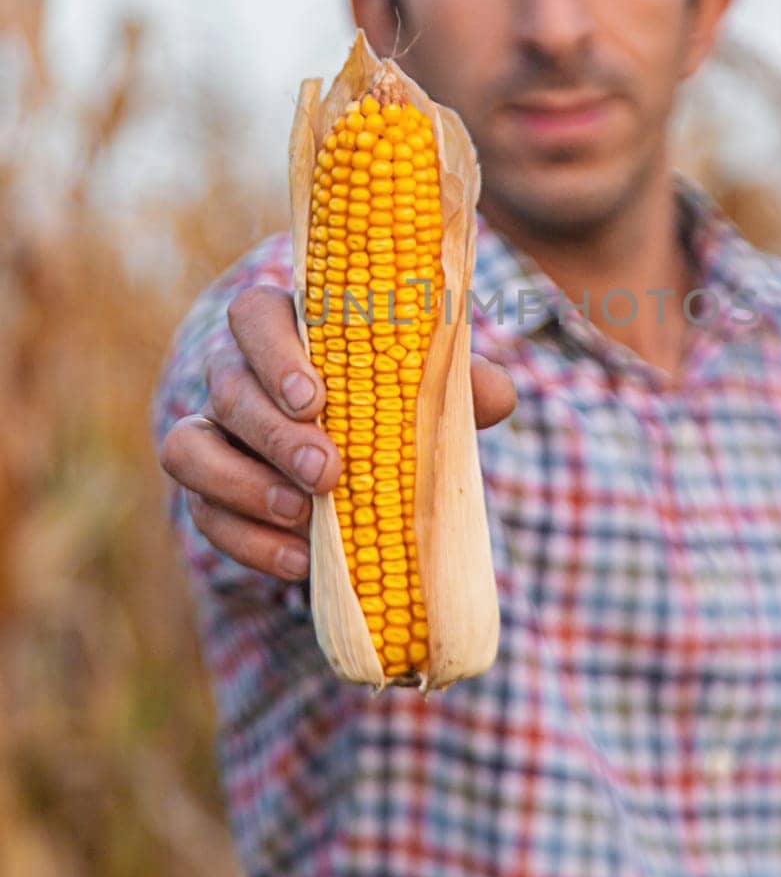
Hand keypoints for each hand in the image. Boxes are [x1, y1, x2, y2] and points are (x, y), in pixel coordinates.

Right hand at [158, 284, 516, 582]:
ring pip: (189, 450)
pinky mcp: (210, 492)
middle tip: (328, 471)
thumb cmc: (398, 401)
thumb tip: (497, 395)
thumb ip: (462, 384)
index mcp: (286, 327)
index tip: (317, 397)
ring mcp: (215, 433)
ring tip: (303, 515)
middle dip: (274, 433)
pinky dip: (247, 543)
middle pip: (226, 386)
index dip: (275, 353)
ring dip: (243, 486)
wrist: (370, 462)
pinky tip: (299, 560)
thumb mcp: (431, 388)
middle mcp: (237, 373)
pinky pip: (203, 514)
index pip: (255, 316)